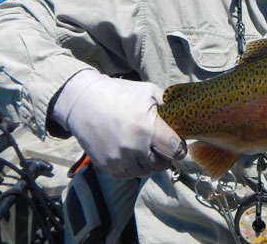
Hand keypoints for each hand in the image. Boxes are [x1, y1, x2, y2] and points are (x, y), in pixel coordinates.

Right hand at [52, 70, 186, 178]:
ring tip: (147, 151)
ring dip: (149, 164)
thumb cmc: (119, 94)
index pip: (174, 149)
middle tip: (162, 148)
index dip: (179, 148)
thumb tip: (182, 118)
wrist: (84, 102)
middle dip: (165, 157)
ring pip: (145, 172)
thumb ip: (167, 106)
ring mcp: (119, 158)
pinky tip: (133, 155)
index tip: (178, 145)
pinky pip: (128, 174)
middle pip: (161, 164)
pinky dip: (133, 168)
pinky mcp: (107, 165)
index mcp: (147, 127)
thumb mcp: (148, 92)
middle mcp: (134, 147)